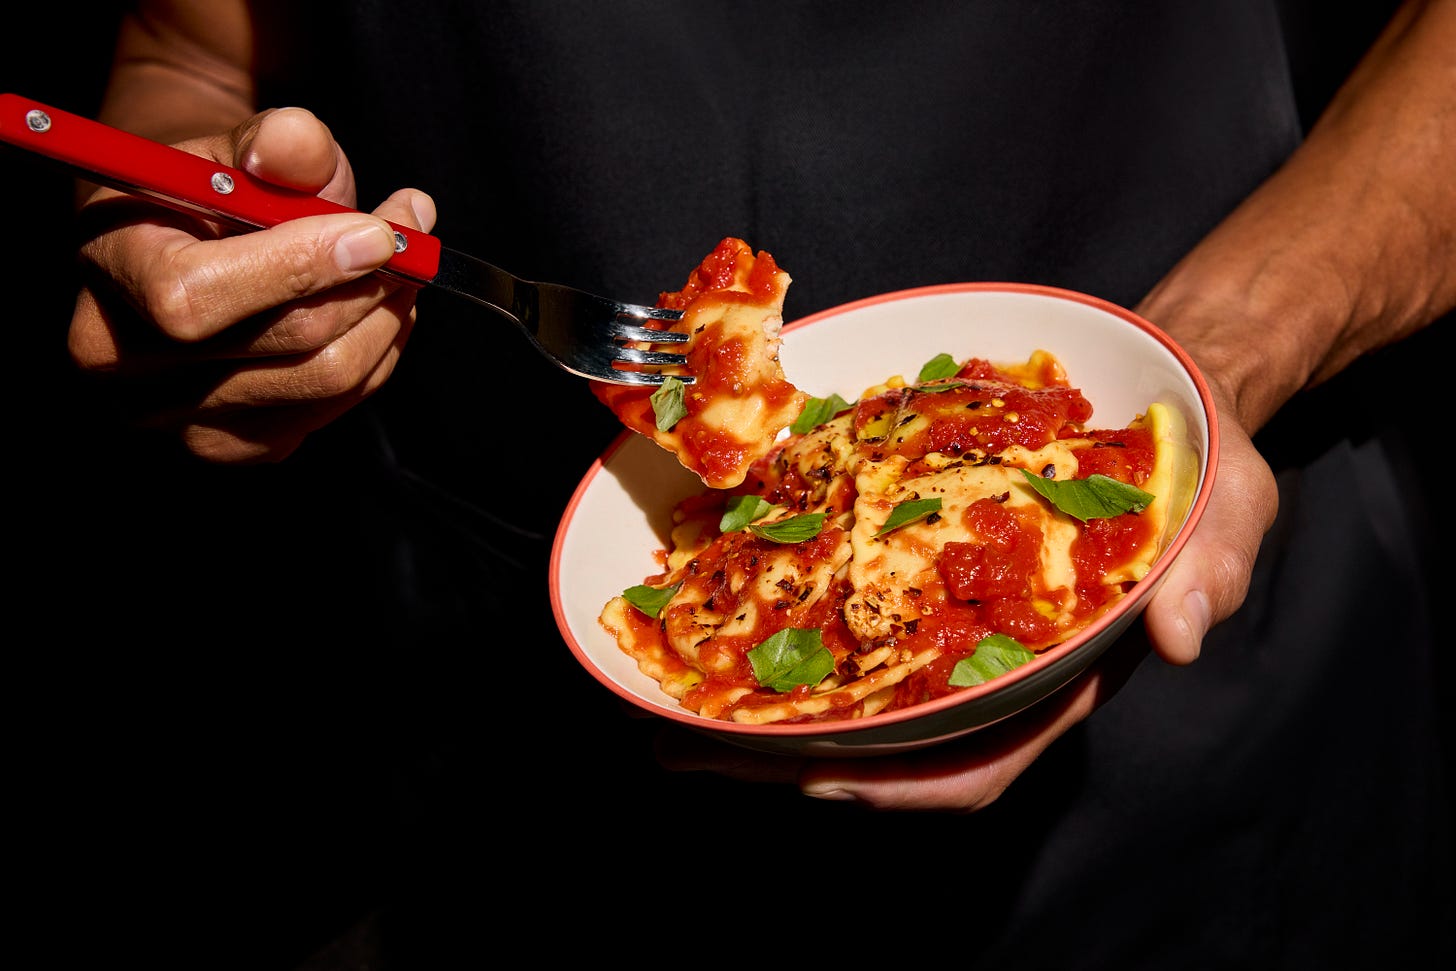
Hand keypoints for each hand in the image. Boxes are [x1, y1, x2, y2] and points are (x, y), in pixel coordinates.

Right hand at [67, 106, 435, 462]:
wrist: (190, 243)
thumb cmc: (217, 189)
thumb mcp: (240, 146)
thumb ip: (274, 142)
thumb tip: (298, 143)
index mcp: (108, 268)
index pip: (199, 294)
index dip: (304, 265)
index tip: (380, 232)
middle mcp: (120, 361)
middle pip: (287, 344)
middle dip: (373, 286)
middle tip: (415, 239)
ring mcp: (174, 419)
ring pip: (326, 381)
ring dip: (387, 320)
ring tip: (403, 270)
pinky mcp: (233, 447)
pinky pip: (333, 408)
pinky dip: (374, 356)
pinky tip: (374, 312)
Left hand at [656, 378, 1277, 811]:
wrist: (1167, 391)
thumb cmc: (1202, 463)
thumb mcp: (1230, 504)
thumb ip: (1212, 565)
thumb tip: (1184, 633)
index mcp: (1062, 671)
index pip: (978, 760)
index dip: (900, 784)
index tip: (816, 782)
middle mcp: (992, 658)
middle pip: (885, 741)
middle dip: (788, 758)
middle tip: (687, 752)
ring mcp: (948, 615)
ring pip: (849, 685)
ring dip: (761, 702)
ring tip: (667, 705)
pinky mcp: (917, 558)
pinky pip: (843, 603)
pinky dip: (782, 613)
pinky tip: (718, 597)